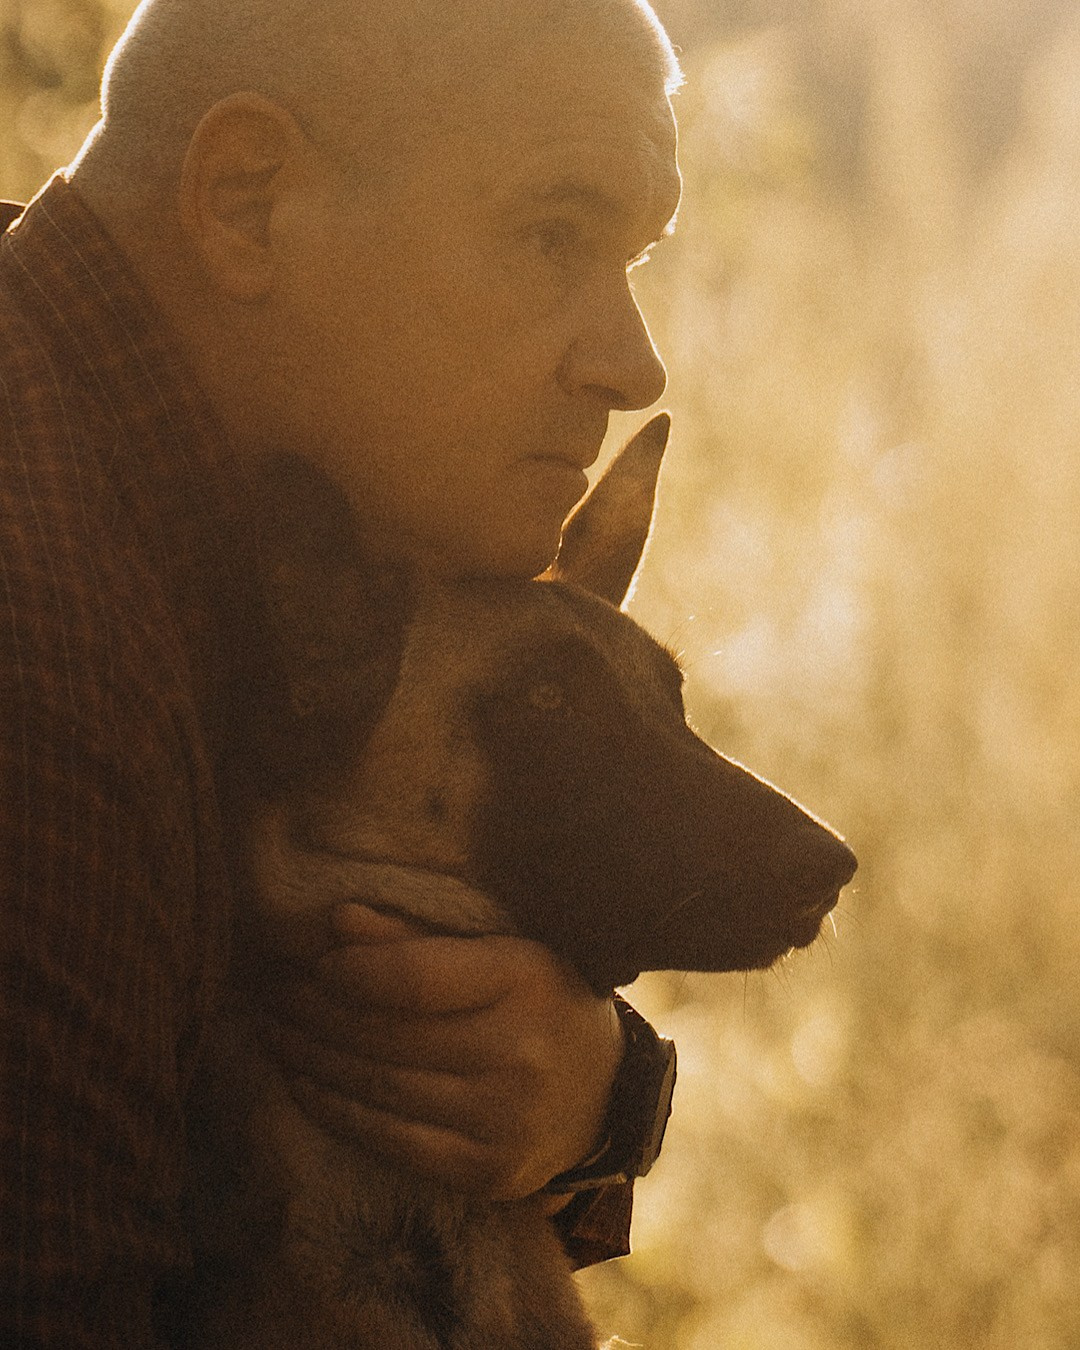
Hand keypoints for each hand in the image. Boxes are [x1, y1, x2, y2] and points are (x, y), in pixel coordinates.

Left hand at [259, 901, 624, 1200]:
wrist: (604, 1094)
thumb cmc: (539, 1002)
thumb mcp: (500, 952)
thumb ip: (419, 939)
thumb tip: (337, 923)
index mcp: (526, 980)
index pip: (417, 979)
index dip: (352, 972)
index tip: (313, 963)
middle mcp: (521, 1053)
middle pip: (388, 1036)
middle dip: (317, 1013)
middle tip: (274, 994)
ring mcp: (505, 1121)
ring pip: (381, 1089)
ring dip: (314, 1060)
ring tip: (277, 1034)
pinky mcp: (487, 1172)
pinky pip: (392, 1142)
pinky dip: (338, 1112)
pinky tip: (304, 1086)